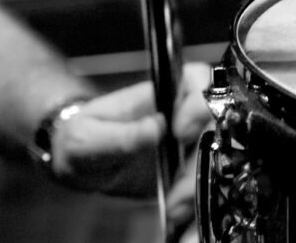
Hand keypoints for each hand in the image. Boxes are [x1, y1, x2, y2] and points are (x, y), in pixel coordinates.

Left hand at [48, 62, 214, 199]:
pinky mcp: (188, 169)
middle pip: (214, 124)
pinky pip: (205, 182)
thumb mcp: (87, 138)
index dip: (199, 102)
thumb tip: (156, 127)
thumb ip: (120, 135)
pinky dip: (196, 201)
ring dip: (199, 185)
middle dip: (201, 158)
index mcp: (160, 95)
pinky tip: (178, 214)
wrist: (80, 167)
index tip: (180, 132)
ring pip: (215, 156)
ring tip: (174, 206)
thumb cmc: (81, 138)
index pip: (198, 80)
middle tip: (177, 188)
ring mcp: (188, 143)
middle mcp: (181, 115)